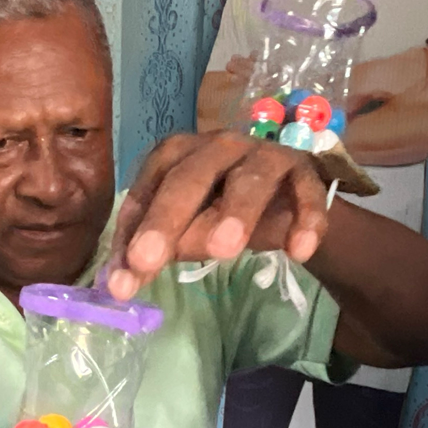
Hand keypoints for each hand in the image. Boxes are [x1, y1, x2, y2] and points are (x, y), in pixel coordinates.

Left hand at [105, 131, 329, 299]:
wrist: (292, 202)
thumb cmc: (226, 211)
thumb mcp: (189, 231)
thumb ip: (160, 249)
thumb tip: (123, 281)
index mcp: (178, 155)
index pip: (148, 189)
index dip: (133, 232)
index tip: (122, 281)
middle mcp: (218, 146)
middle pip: (189, 178)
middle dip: (165, 220)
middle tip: (147, 261)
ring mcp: (264, 155)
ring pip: (249, 179)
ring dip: (235, 212)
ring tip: (223, 251)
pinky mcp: (305, 172)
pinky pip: (305, 193)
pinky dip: (305, 219)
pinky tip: (299, 252)